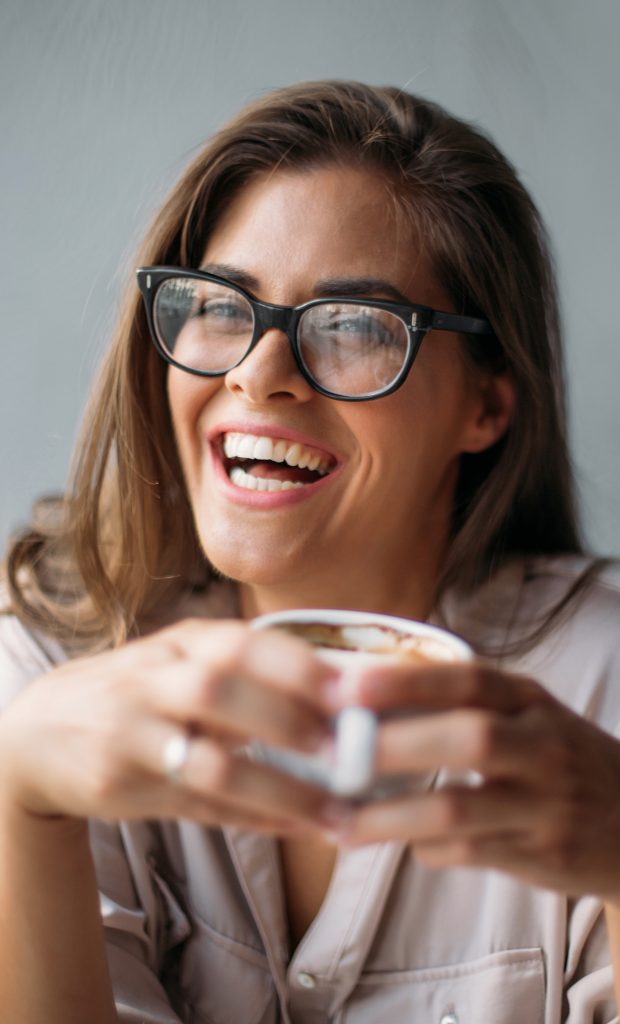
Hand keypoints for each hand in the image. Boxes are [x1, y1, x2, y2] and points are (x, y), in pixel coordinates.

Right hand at [0, 619, 336, 832]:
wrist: (40, 729)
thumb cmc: (138, 690)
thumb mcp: (180, 660)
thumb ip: (246, 668)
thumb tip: (341, 686)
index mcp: (180, 644)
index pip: (240, 642)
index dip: (298, 666)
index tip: (354, 689)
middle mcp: (153, 681)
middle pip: (219, 691)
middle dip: (287, 718)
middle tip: (345, 746)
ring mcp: (133, 735)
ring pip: (209, 764)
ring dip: (280, 790)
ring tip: (335, 810)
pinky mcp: (122, 786)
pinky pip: (198, 808)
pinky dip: (253, 819)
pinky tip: (297, 827)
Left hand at [327, 662, 619, 902]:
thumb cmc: (553, 756)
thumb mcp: (524, 713)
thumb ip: (462, 702)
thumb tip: (364, 694)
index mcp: (528, 699)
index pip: (467, 679)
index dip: (406, 681)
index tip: (348, 685)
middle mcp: (543, 744)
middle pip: (468, 738)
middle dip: (395, 744)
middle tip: (332, 752)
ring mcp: (547, 802)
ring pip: (462, 809)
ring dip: (393, 816)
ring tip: (341, 823)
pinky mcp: (545, 854)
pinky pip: (471, 852)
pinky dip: (429, 849)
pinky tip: (408, 844)